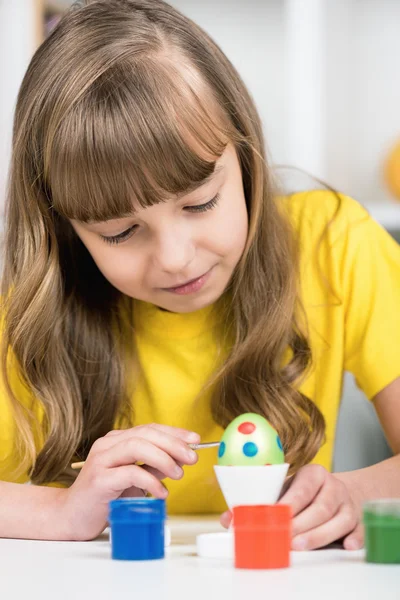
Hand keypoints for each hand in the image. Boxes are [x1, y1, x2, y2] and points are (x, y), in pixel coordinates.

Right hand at [61, 424, 199, 540]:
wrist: (71, 518)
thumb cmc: (105, 498)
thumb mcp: (135, 479)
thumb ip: (154, 468)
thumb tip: (180, 460)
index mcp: (117, 441)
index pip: (150, 429)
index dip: (174, 432)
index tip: (196, 440)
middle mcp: (108, 445)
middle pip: (145, 434)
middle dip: (173, 443)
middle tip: (192, 457)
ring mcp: (101, 460)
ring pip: (137, 446)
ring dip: (163, 458)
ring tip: (178, 474)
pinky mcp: (98, 479)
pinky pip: (129, 472)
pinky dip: (150, 480)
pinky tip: (161, 492)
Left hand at [220, 464, 362, 550]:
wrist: (339, 492)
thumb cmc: (306, 494)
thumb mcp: (284, 490)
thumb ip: (260, 502)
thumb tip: (228, 518)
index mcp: (313, 474)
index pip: (303, 487)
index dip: (290, 503)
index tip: (276, 515)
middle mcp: (333, 486)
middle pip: (320, 507)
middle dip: (301, 524)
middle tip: (285, 537)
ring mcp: (348, 503)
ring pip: (338, 520)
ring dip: (319, 535)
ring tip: (300, 546)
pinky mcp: (358, 520)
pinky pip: (359, 529)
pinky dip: (354, 538)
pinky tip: (346, 545)